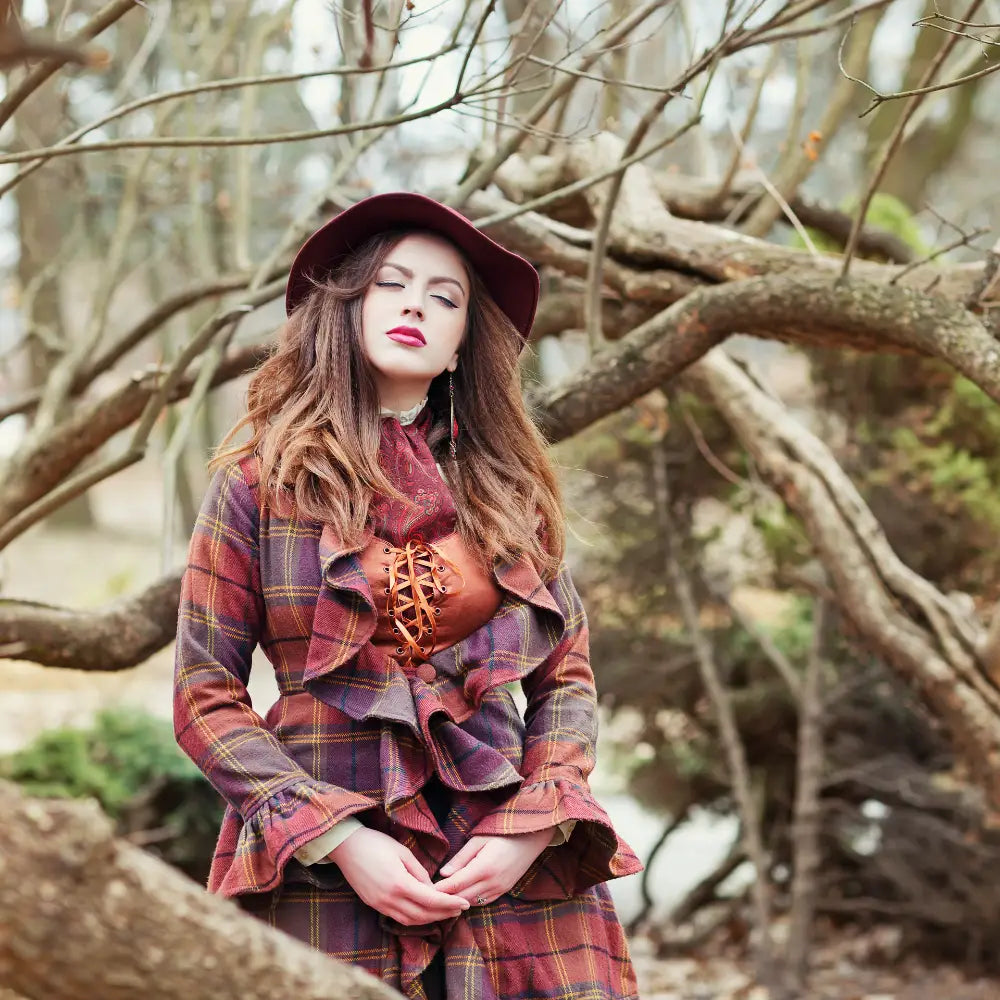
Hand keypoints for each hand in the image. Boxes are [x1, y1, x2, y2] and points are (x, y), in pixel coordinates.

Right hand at [328, 826, 469, 925]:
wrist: (346, 847)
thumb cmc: (376, 844)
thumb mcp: (403, 852)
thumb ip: (419, 872)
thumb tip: (432, 889)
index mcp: (399, 884)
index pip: (430, 900)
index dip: (449, 904)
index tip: (464, 904)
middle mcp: (389, 899)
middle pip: (422, 915)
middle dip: (443, 914)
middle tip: (459, 909)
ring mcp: (380, 905)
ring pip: (410, 921)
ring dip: (429, 919)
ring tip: (445, 912)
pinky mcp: (373, 905)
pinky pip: (398, 918)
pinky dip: (414, 918)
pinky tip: (423, 911)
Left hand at [433, 829, 552, 905]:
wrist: (530, 837)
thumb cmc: (502, 833)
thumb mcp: (479, 840)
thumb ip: (461, 858)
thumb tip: (443, 874)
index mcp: (483, 868)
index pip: (455, 885)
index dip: (438, 890)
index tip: (423, 891)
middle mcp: (492, 882)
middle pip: (461, 898)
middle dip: (444, 899)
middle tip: (427, 898)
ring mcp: (500, 889)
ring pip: (471, 902)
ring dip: (457, 902)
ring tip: (441, 899)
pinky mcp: (504, 891)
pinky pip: (483, 902)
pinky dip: (470, 901)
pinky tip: (461, 897)